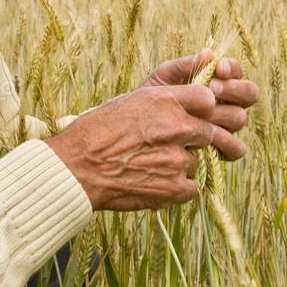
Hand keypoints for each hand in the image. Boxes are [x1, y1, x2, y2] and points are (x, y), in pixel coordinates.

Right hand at [45, 85, 246, 210]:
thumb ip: (168, 100)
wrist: (77, 168)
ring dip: (181, 165)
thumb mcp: (132, 101)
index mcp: (165, 100)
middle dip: (193, 139)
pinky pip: (192, 187)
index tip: (193, 116)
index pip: (208, 99)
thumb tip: (200, 99)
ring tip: (151, 164)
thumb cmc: (98, 131)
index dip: (202, 109)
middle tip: (167, 145)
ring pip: (197, 161)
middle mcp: (176, 126)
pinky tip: (154, 181)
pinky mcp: (175, 187)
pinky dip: (176, 187)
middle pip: (209, 131)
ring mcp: (178, 159)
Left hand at [140, 49, 260, 138]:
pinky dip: (227, 144)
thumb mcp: (165, 75)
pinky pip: (236, 149)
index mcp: (219, 82)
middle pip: (250, 94)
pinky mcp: (221, 149)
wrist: (138, 125)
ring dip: (225, 113)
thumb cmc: (153, 95)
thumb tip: (208, 53)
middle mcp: (228, 103)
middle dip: (234, 88)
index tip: (218, 68)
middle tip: (212, 87)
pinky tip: (208, 137)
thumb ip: (186, 64)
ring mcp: (226, 126)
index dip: (233, 69)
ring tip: (203, 113)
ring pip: (240, 118)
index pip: (237, 72)